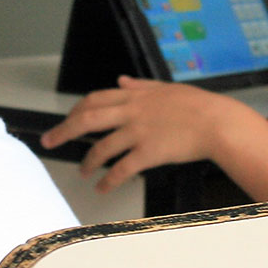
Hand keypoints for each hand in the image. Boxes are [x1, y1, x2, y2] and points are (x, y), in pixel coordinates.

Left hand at [40, 77, 245, 191]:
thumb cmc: (198, 106)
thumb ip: (141, 85)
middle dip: (63, 131)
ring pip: (102, 148)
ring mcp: (139, 132)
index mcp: (135, 95)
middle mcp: (132, 111)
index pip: (95, 99)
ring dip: (88, 162)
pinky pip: (122, 169)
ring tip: (83, 172)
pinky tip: (103, 188)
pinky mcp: (149, 152)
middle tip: (49, 141)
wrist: (218, 122)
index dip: (75, 110)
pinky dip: (109, 181)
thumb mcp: (166, 88)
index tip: (66, 119)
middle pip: (87, 119)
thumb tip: (121, 79)